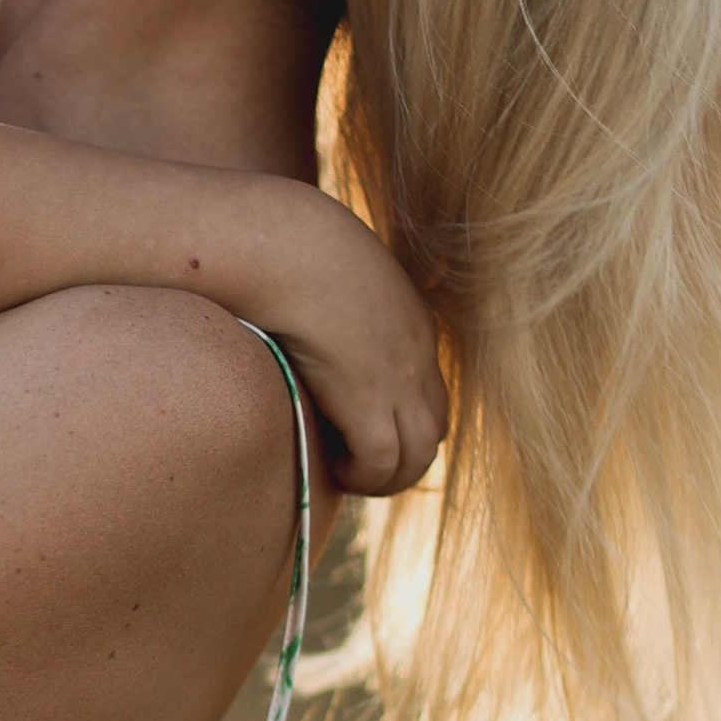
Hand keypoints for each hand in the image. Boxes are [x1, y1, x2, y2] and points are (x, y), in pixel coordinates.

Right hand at [251, 186, 448, 496]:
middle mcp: (416, 354)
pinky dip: (361, 475)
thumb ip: (334, 301)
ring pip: (417, 455)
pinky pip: (382, 461)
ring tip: (345, 474)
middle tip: (356, 467)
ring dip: (385, 477)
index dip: (400, 421)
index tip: (359, 432)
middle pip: (433, 430)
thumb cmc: (288, 248)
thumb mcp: (327, 274)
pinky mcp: (368, 398)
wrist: (286, 243)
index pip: (428, 390)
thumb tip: (301, 317)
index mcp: (410, 323)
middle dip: (401, 460)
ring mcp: (398, 377)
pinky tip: (331, 466)